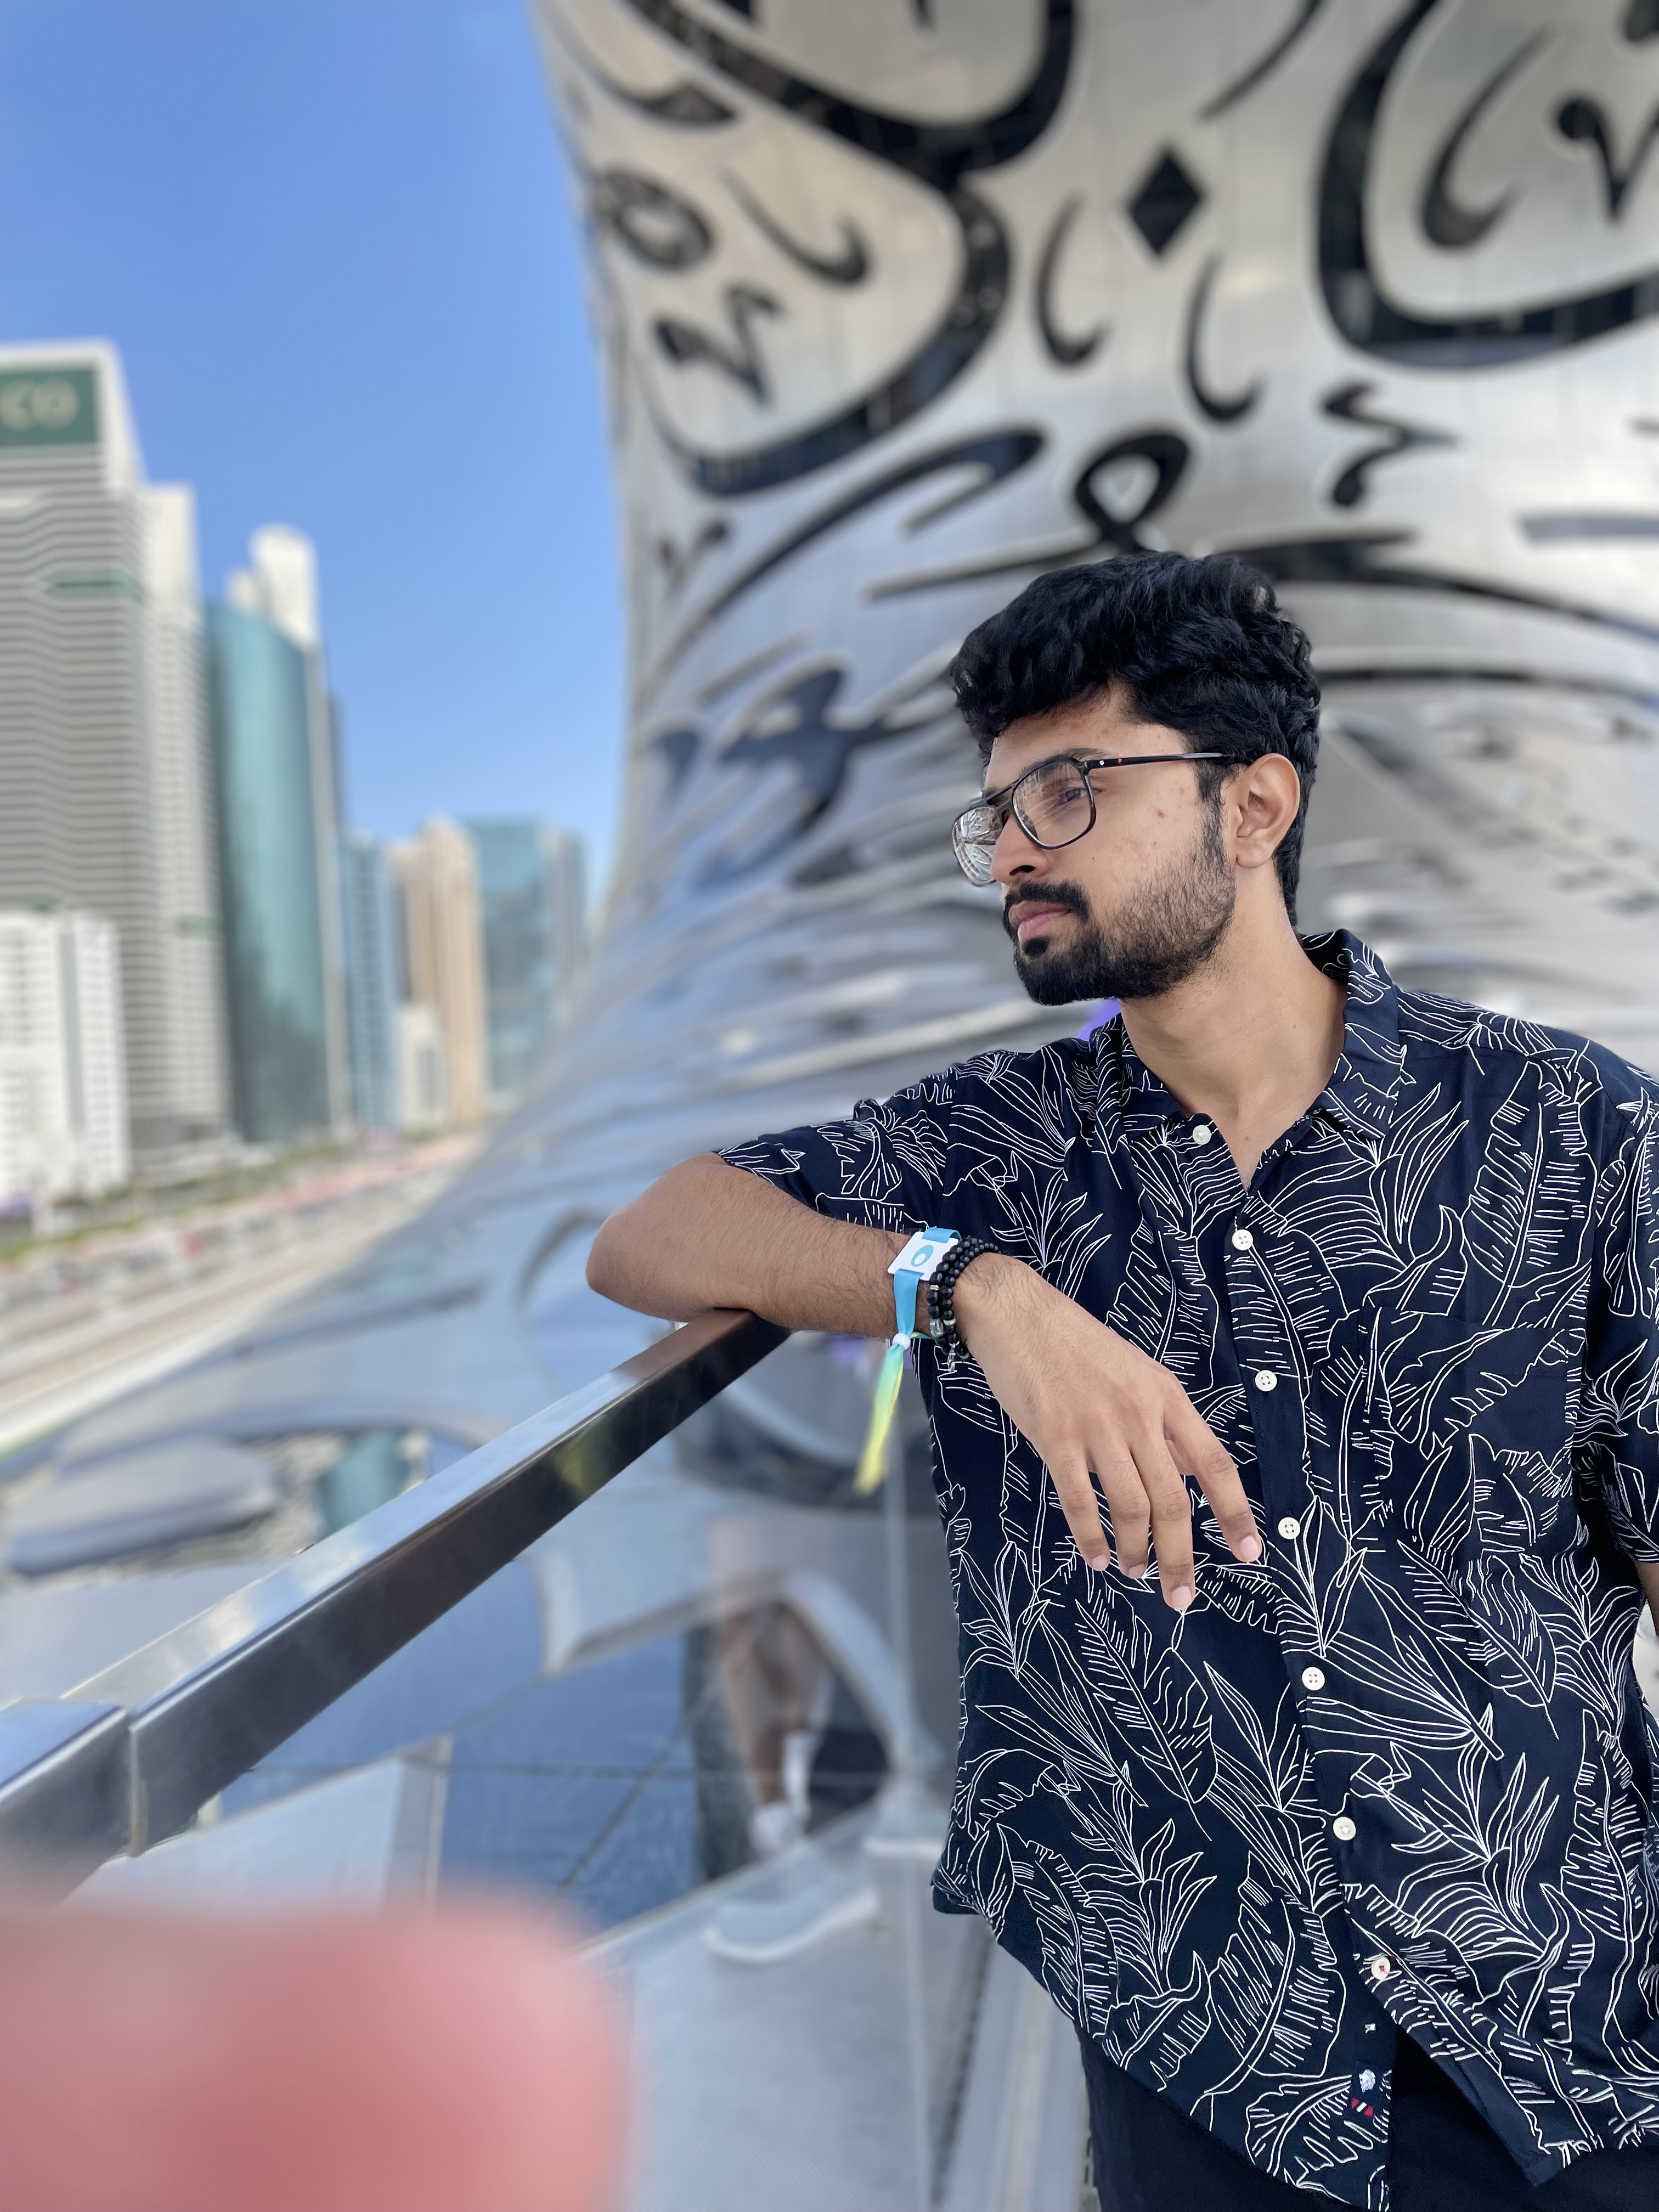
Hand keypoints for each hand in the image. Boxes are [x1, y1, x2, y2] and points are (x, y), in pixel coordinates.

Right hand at [953, 1256, 1259, 1608]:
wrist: (1018, 1314)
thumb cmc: (1076, 1344)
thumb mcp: (1138, 1374)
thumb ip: (1165, 1425)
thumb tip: (1191, 1472)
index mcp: (1166, 1396)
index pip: (1214, 1463)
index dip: (1234, 1512)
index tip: (1249, 1553)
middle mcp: (1139, 1414)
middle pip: (1173, 1500)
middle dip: (1180, 1556)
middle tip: (1181, 1595)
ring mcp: (1096, 1427)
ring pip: (1130, 1507)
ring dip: (1136, 1551)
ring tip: (1136, 1572)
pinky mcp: (1055, 1437)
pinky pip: (1078, 1501)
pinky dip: (1090, 1537)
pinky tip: (1096, 1557)